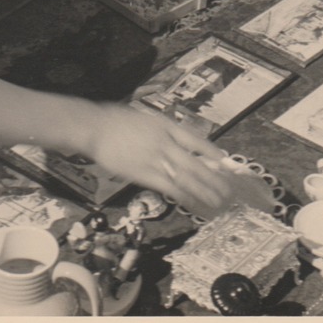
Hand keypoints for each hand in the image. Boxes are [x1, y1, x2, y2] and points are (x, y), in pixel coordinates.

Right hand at [88, 104, 274, 218]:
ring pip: (186, 178)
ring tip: (218, 201)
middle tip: (227, 189)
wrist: (95, 129)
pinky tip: (194, 204)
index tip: (224, 160)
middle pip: (195, 163)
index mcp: (165, 126)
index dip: (211, 151)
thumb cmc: (116, 121)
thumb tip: (179, 142)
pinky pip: (169, 188)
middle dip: (213, 178)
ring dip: (203, 191)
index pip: (195, 139)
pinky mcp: (144, 175)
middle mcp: (165, 143)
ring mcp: (155, 160)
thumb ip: (162, 130)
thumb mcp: (145, 118)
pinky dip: (184, 197)